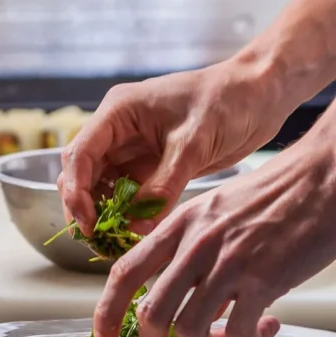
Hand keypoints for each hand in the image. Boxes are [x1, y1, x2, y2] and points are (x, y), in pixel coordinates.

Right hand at [58, 57, 288, 237]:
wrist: (259, 95)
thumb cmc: (226, 101)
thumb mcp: (192, 144)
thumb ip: (163, 186)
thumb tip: (138, 226)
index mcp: (119, 112)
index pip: (80, 153)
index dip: (76, 191)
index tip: (87, 223)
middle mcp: (119, 129)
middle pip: (83, 171)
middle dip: (84, 205)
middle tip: (96, 239)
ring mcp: (133, 148)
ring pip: (103, 186)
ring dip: (104, 212)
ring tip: (113, 241)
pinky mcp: (151, 165)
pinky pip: (128, 193)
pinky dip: (127, 213)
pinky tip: (133, 232)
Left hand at [94, 142, 335, 336]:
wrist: (327, 172)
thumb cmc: (279, 191)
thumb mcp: (219, 209)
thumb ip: (196, 246)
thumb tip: (186, 291)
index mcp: (179, 224)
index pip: (124, 271)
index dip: (105, 313)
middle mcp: (196, 243)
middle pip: (150, 312)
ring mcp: (228, 261)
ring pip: (192, 328)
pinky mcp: (264, 278)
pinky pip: (241, 330)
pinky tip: (268, 325)